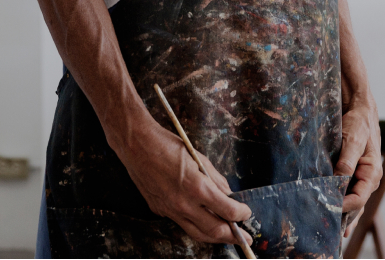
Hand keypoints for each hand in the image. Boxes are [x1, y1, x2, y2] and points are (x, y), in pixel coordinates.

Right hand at [118, 123, 251, 246]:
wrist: (137, 145)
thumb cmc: (168, 146)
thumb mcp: (199, 157)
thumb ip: (216, 179)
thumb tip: (228, 194)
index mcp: (197, 188)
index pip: (227, 210)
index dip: (241, 214)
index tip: (247, 213)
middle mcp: (184, 204)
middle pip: (215, 230)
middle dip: (233, 236)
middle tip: (246, 239)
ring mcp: (170, 210)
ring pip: (198, 233)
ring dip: (216, 237)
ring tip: (228, 237)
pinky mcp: (160, 211)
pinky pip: (182, 224)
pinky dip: (196, 226)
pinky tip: (204, 222)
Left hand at [336, 95, 382, 237]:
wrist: (360, 110)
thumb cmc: (359, 123)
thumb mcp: (353, 140)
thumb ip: (346, 161)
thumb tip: (338, 181)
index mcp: (372, 174)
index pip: (358, 199)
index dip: (342, 206)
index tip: (326, 207)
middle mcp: (368, 180)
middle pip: (355, 206)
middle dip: (342, 217)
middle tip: (325, 230)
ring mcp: (361, 179)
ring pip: (352, 204)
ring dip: (341, 216)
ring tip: (329, 232)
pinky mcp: (352, 175)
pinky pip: (347, 195)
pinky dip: (341, 206)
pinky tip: (335, 219)